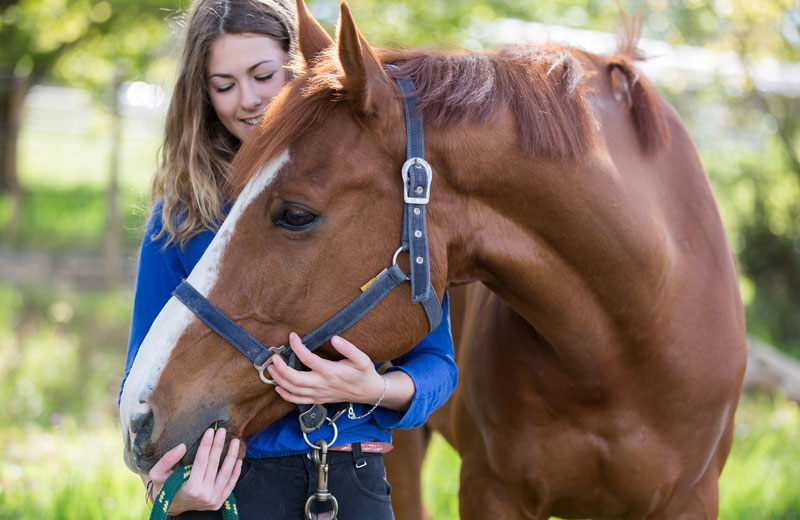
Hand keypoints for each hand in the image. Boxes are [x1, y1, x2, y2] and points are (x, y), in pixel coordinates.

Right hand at [144, 428, 241, 514]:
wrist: (170, 506)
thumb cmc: (163, 487)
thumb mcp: (157, 474)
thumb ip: (167, 460)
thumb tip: (182, 446)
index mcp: (190, 489)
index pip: (202, 461)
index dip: (207, 445)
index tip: (211, 431)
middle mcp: (204, 496)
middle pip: (214, 465)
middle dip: (219, 446)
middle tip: (223, 431)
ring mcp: (213, 500)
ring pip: (226, 474)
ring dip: (232, 456)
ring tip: (235, 441)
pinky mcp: (219, 502)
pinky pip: (230, 485)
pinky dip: (235, 473)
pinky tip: (238, 460)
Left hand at [267, 333, 384, 405]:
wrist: (368, 392)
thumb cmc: (364, 373)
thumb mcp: (362, 358)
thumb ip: (348, 348)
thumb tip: (334, 338)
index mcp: (331, 372)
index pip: (308, 359)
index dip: (298, 347)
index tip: (292, 336)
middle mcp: (322, 384)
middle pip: (295, 379)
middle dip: (281, 368)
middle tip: (273, 357)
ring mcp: (318, 394)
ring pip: (293, 390)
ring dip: (279, 380)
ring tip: (271, 369)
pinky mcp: (318, 400)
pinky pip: (298, 400)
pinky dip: (285, 395)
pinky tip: (277, 387)